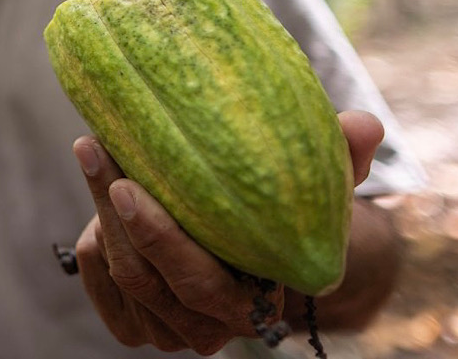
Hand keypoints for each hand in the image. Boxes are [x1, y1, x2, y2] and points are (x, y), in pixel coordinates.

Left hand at [73, 110, 383, 354]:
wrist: (251, 256)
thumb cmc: (282, 215)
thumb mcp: (317, 188)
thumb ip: (342, 159)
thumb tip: (364, 125)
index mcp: (254, 306)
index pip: (196, 280)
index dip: (159, 236)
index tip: (127, 184)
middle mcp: (207, 328)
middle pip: (142, 275)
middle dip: (112, 211)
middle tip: (95, 147)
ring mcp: (164, 330)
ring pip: (114, 269)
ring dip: (100, 210)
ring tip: (99, 151)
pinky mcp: (128, 323)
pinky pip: (94, 272)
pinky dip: (95, 230)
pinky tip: (104, 194)